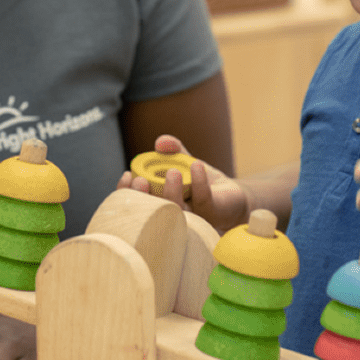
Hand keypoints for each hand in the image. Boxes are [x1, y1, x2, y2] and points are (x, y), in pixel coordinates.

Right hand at [119, 135, 247, 233]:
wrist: (233, 196)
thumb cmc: (203, 183)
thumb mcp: (185, 161)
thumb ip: (173, 150)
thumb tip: (160, 142)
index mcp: (161, 203)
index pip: (137, 202)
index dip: (127, 193)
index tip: (127, 175)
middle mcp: (173, 214)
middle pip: (153, 212)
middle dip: (143, 197)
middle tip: (141, 180)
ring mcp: (193, 217)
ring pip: (178, 210)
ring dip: (172, 192)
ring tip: (173, 172)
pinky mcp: (213, 212)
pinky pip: (203, 199)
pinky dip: (199, 181)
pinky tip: (197, 165)